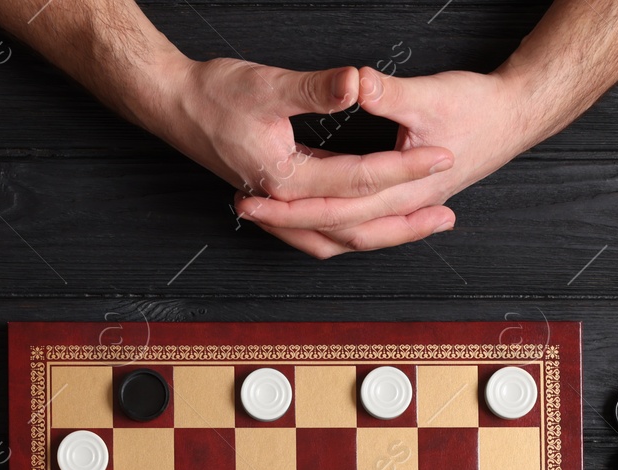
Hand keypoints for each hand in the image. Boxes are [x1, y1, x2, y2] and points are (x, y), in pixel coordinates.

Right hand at [147, 57, 453, 207]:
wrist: (170, 105)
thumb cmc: (212, 94)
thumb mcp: (268, 85)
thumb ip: (316, 89)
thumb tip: (357, 82)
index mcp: (286, 180)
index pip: (360, 179)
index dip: (405, 167)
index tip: (440, 155)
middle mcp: (283, 204)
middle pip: (355, 228)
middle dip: (404, 223)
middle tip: (446, 215)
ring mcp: (277, 209)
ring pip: (338, 240)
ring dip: (380, 237)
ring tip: (419, 229)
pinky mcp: (275, 204)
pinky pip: (318, 234)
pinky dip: (348, 235)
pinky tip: (369, 226)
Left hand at [234, 67, 537, 257]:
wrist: (516, 115)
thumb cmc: (478, 105)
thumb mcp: (429, 94)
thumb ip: (386, 92)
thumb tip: (354, 81)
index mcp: (405, 191)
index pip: (337, 208)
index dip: (292, 204)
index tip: (254, 191)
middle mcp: (404, 210)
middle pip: (335, 232)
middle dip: (287, 222)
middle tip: (243, 206)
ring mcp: (408, 210)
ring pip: (348, 237)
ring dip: (307, 228)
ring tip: (266, 216)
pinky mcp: (407, 201)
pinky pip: (363, 225)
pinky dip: (333, 224)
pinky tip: (313, 214)